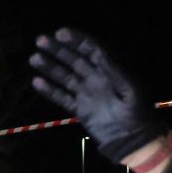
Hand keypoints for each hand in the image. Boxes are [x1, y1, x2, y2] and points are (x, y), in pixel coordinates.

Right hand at [29, 28, 165, 162]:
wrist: (133, 139)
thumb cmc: (137, 112)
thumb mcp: (131, 88)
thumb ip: (114, 70)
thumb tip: (99, 52)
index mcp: (110, 69)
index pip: (90, 49)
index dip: (76, 40)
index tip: (60, 33)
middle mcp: (95, 77)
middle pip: (74, 59)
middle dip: (58, 49)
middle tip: (40, 40)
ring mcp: (86, 93)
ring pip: (64, 76)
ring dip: (50, 67)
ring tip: (34, 58)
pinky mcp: (79, 109)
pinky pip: (61, 97)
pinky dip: (49, 90)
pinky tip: (36, 82)